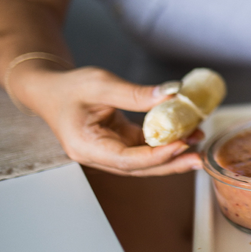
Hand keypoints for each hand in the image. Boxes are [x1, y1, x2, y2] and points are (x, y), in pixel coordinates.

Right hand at [14, 65, 202, 175]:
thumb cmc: (69, 87)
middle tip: (200, 157)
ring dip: (173, 154)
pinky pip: (146, 146)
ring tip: (198, 143)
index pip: (126, 160)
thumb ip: (136, 93)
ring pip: (146, 160)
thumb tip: (172, 93)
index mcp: (86, 146)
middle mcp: (99, 155)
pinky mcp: (120, 142)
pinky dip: (165, 141)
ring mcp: (110, 151)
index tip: (181, 144)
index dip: (156, 155)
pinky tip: (185, 134)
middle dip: (172, 163)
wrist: (51, 89)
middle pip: (140, 167)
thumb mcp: (101, 84)